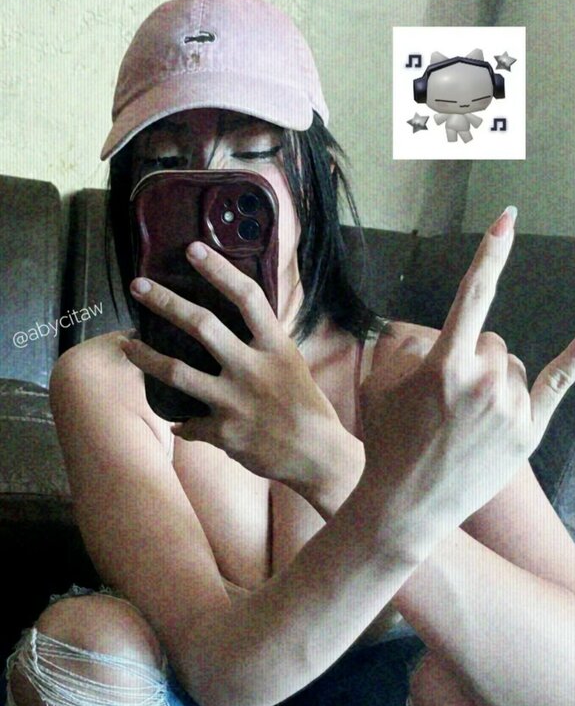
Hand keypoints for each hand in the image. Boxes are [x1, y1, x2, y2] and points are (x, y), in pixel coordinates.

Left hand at [120, 242, 341, 484]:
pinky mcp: (224, 431)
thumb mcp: (292, 365)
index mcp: (275, 347)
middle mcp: (252, 368)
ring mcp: (235, 400)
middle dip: (165, 302)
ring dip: (146, 358)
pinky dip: (183, 425)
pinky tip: (176, 423)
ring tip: (126, 346)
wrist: (317, 456)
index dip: (219, 270)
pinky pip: (190, 424)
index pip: (247, 297)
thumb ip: (264, 346)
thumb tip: (239, 325)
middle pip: (201, 325)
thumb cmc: (309, 408)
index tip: (193, 249)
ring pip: (178, 372)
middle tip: (138, 287)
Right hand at [358, 208, 574, 542]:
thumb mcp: (380, 386)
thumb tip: (436, 336)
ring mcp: (512, 408)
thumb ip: (408, 347)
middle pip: (493, 344)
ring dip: (494, 382)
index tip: (508, 218)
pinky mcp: (530, 431)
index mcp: (445, 366)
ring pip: (513, 367)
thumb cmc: (387, 443)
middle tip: (446, 404)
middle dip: (472, 361)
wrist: (405, 507)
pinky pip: (560, 380)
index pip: (473, 296)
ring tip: (465, 424)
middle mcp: (485, 383)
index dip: (491, 255)